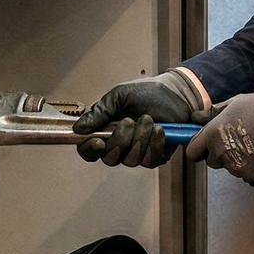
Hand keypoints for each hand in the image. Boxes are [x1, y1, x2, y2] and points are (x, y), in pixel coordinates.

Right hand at [74, 71, 204, 166]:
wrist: (174, 93)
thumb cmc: (145, 93)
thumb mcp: (118, 96)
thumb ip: (99, 112)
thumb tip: (78, 128)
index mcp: (105, 132)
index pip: (88, 151)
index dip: (90, 150)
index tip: (98, 140)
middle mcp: (119, 147)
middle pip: (109, 159)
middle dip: (120, 140)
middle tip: (130, 121)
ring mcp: (137, 153)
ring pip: (130, 160)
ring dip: (140, 138)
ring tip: (149, 119)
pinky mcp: (155, 156)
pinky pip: (150, 160)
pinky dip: (154, 144)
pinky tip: (160, 130)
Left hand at [185, 91, 253, 184]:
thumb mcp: (236, 102)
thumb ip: (213, 113)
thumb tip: (195, 118)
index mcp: (213, 133)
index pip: (192, 151)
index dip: (198, 148)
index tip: (203, 146)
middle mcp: (221, 152)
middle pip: (212, 161)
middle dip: (220, 153)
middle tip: (237, 139)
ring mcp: (236, 167)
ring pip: (231, 167)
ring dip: (239, 159)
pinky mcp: (252, 176)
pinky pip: (247, 175)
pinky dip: (253, 168)